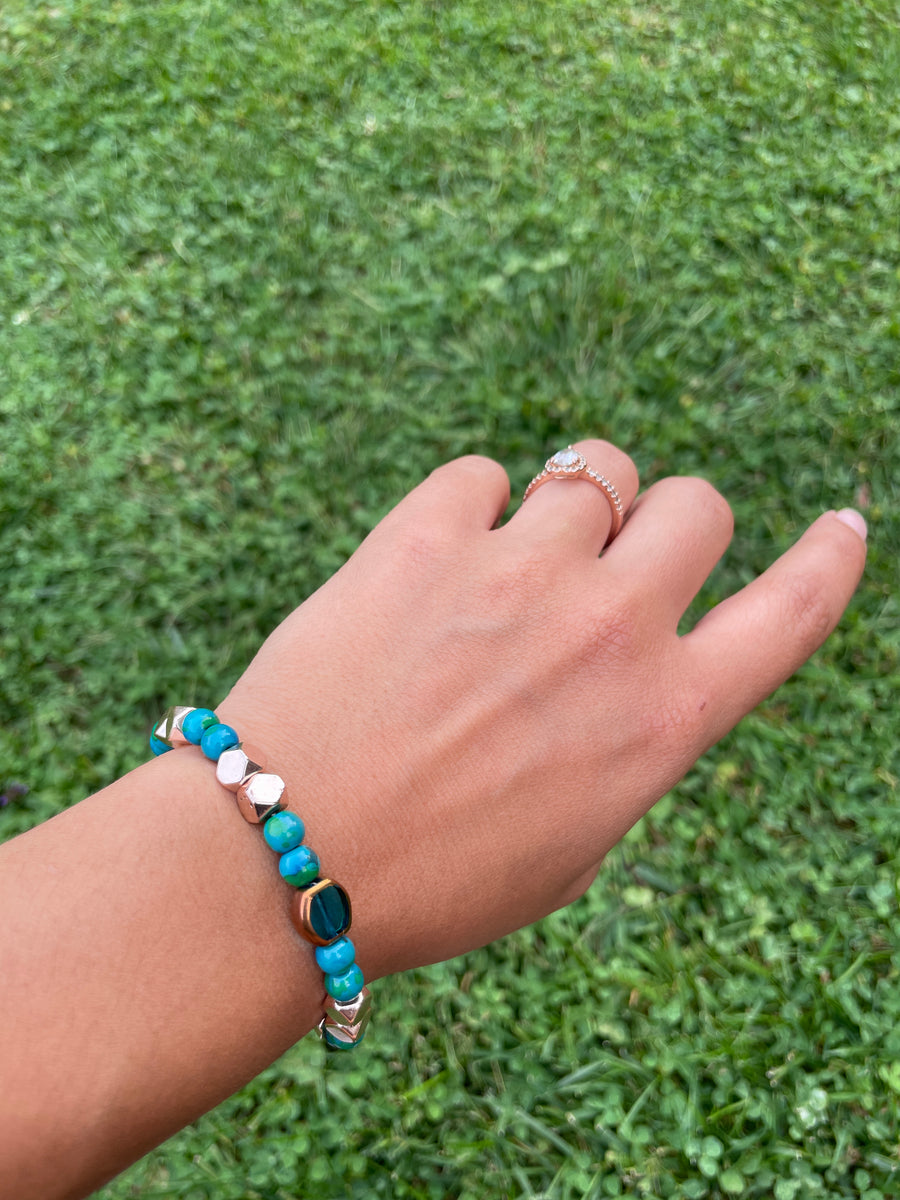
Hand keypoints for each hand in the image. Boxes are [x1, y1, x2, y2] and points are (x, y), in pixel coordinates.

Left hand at [219, 440, 865, 981]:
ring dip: (575, 501)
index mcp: (662, 718)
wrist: (287, 858)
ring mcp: (518, 573)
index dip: (829, 561)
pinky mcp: (424, 537)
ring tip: (519, 554)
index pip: (791, 612)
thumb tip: (623, 676)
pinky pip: (480, 475)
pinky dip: (470, 508)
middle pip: (697, 505)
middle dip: (670, 524)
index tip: (843, 527)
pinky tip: (434, 562)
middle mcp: (608, 630)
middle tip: (615, 560)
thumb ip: (621, 748)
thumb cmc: (432, 879)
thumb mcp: (570, 846)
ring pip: (595, 468)